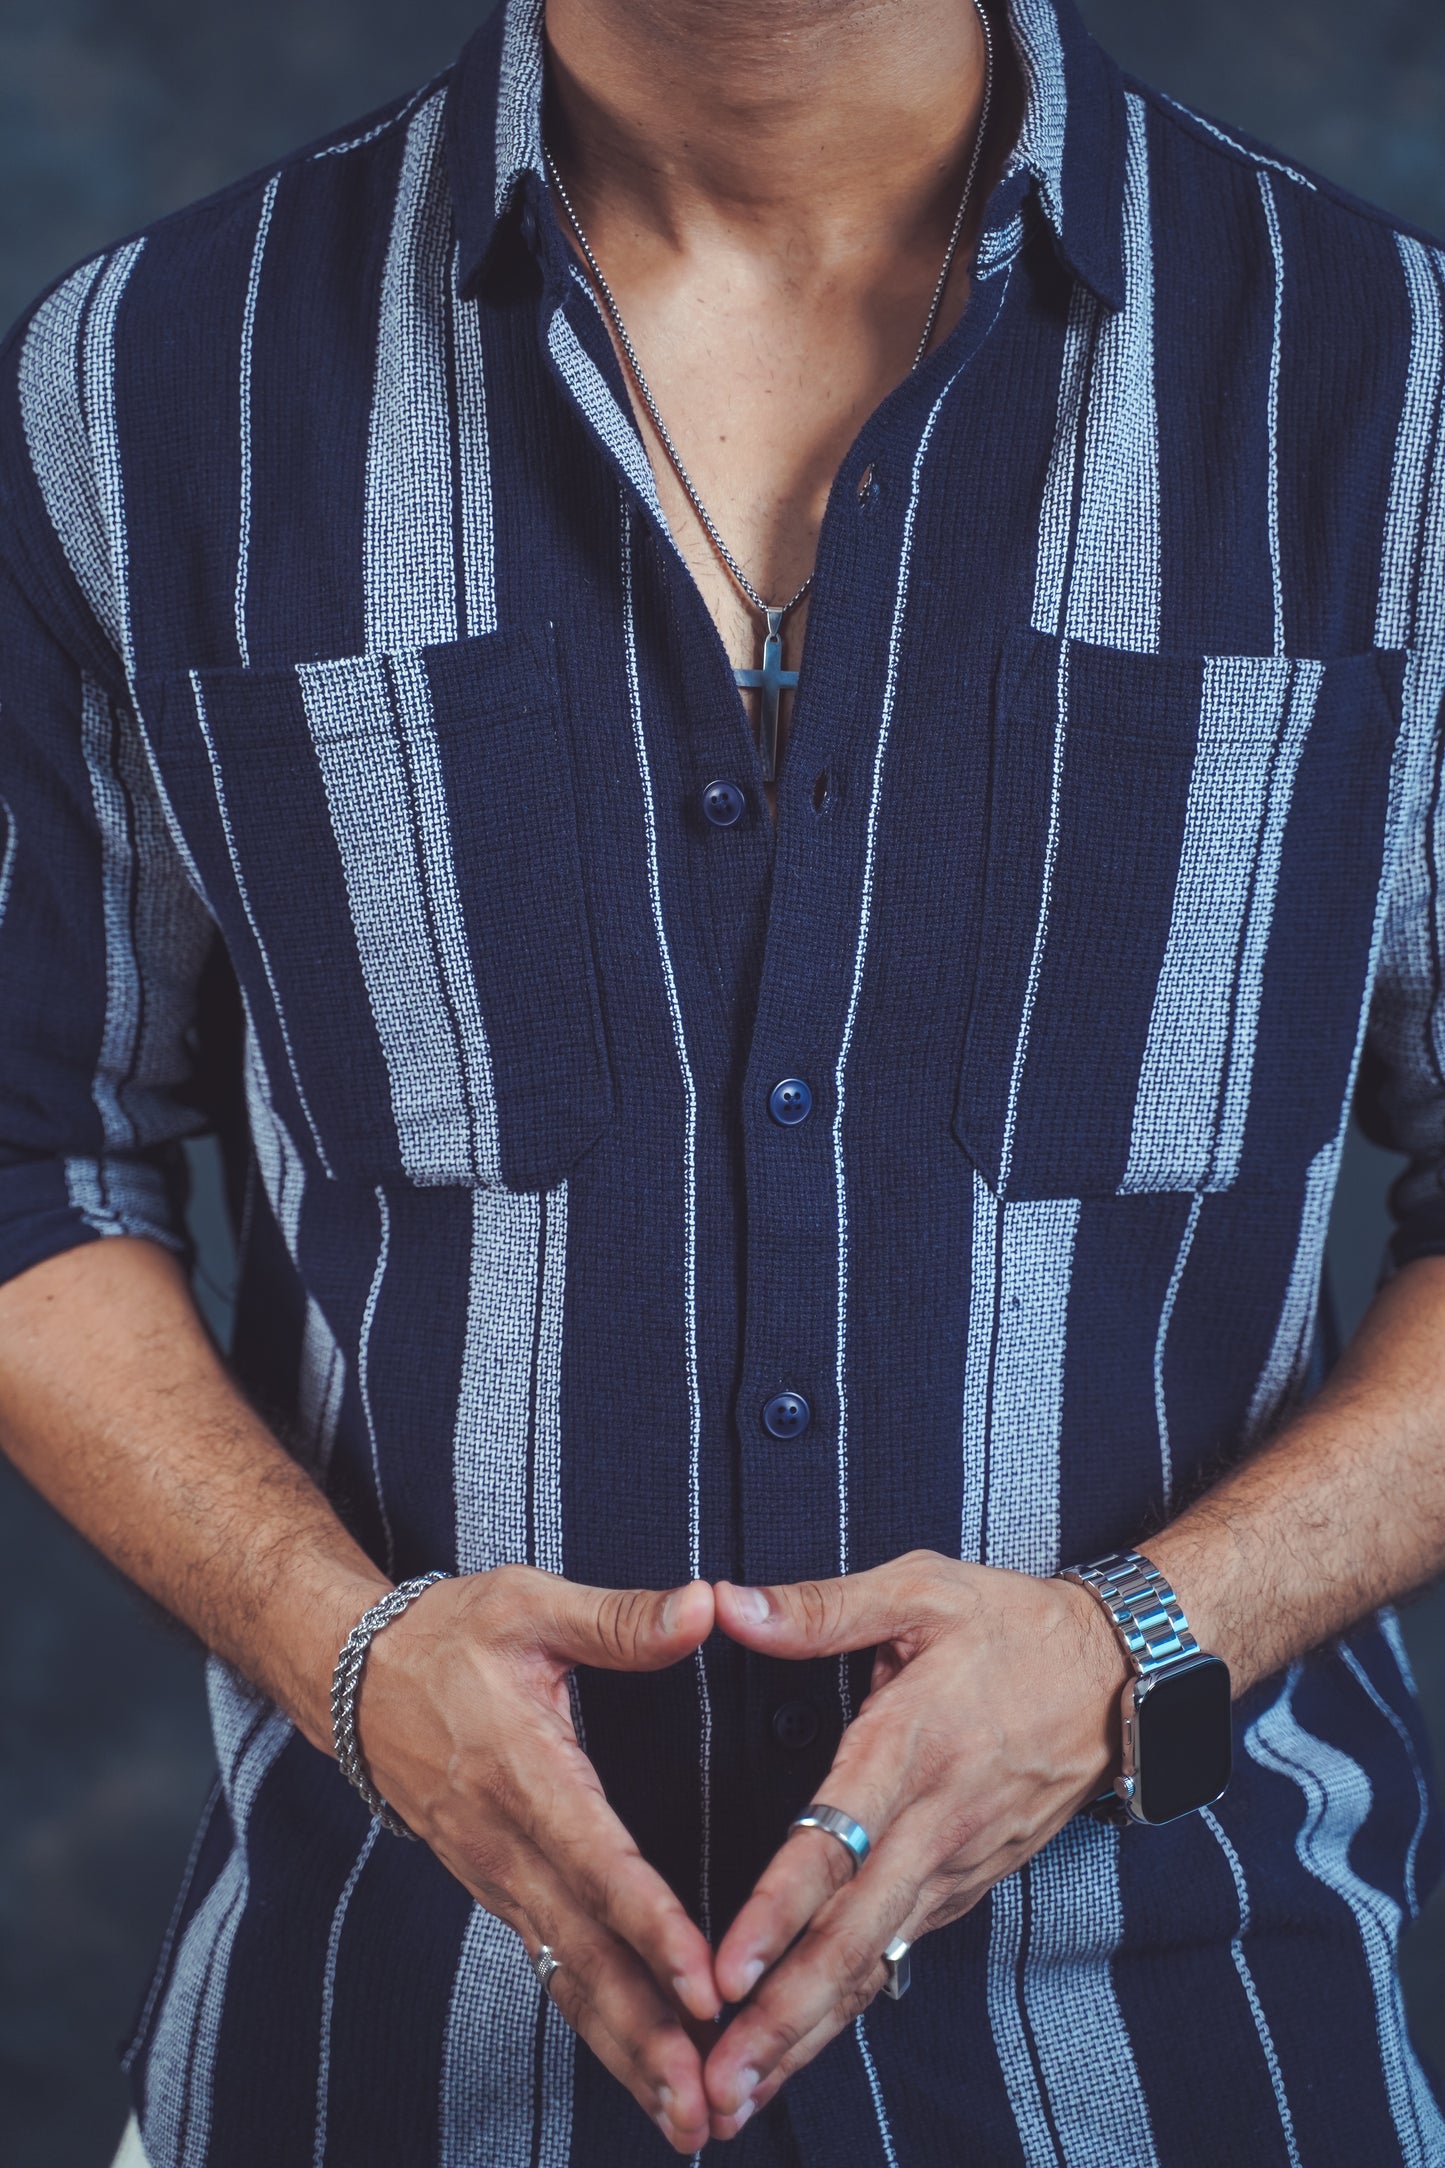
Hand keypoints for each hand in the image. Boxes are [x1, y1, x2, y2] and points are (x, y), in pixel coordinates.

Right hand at [356, 1566, 720, 2153]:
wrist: (353, 1678)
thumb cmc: (449, 1635)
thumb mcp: (531, 1604)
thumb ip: (621, 1618)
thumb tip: (707, 1606)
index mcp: (524, 1771)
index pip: (596, 1861)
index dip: (651, 1925)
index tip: (704, 1983)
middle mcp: (507, 1843)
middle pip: (582, 1951)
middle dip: (646, 2032)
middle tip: (705, 2098)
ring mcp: (496, 1878)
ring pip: (566, 1977)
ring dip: (626, 2051)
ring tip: (687, 2117)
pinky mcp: (497, 1892)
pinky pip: (551, 1969)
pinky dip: (597, 2026)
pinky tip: (641, 2071)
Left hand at [701, 1552, 1128, 2136]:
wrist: (1124, 1674)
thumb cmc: (1011, 1625)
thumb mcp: (920, 1588)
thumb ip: (819, 1607)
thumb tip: (726, 1604)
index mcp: (911, 1746)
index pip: (835, 1846)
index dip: (777, 1913)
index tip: (725, 1971)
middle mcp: (934, 1823)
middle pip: (854, 1939)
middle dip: (783, 2017)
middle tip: (718, 2082)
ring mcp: (957, 1865)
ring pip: (876, 1964)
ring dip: (808, 2031)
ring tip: (739, 2094)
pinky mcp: (968, 1884)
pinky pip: (899, 1954)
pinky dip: (846, 2007)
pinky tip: (798, 2047)